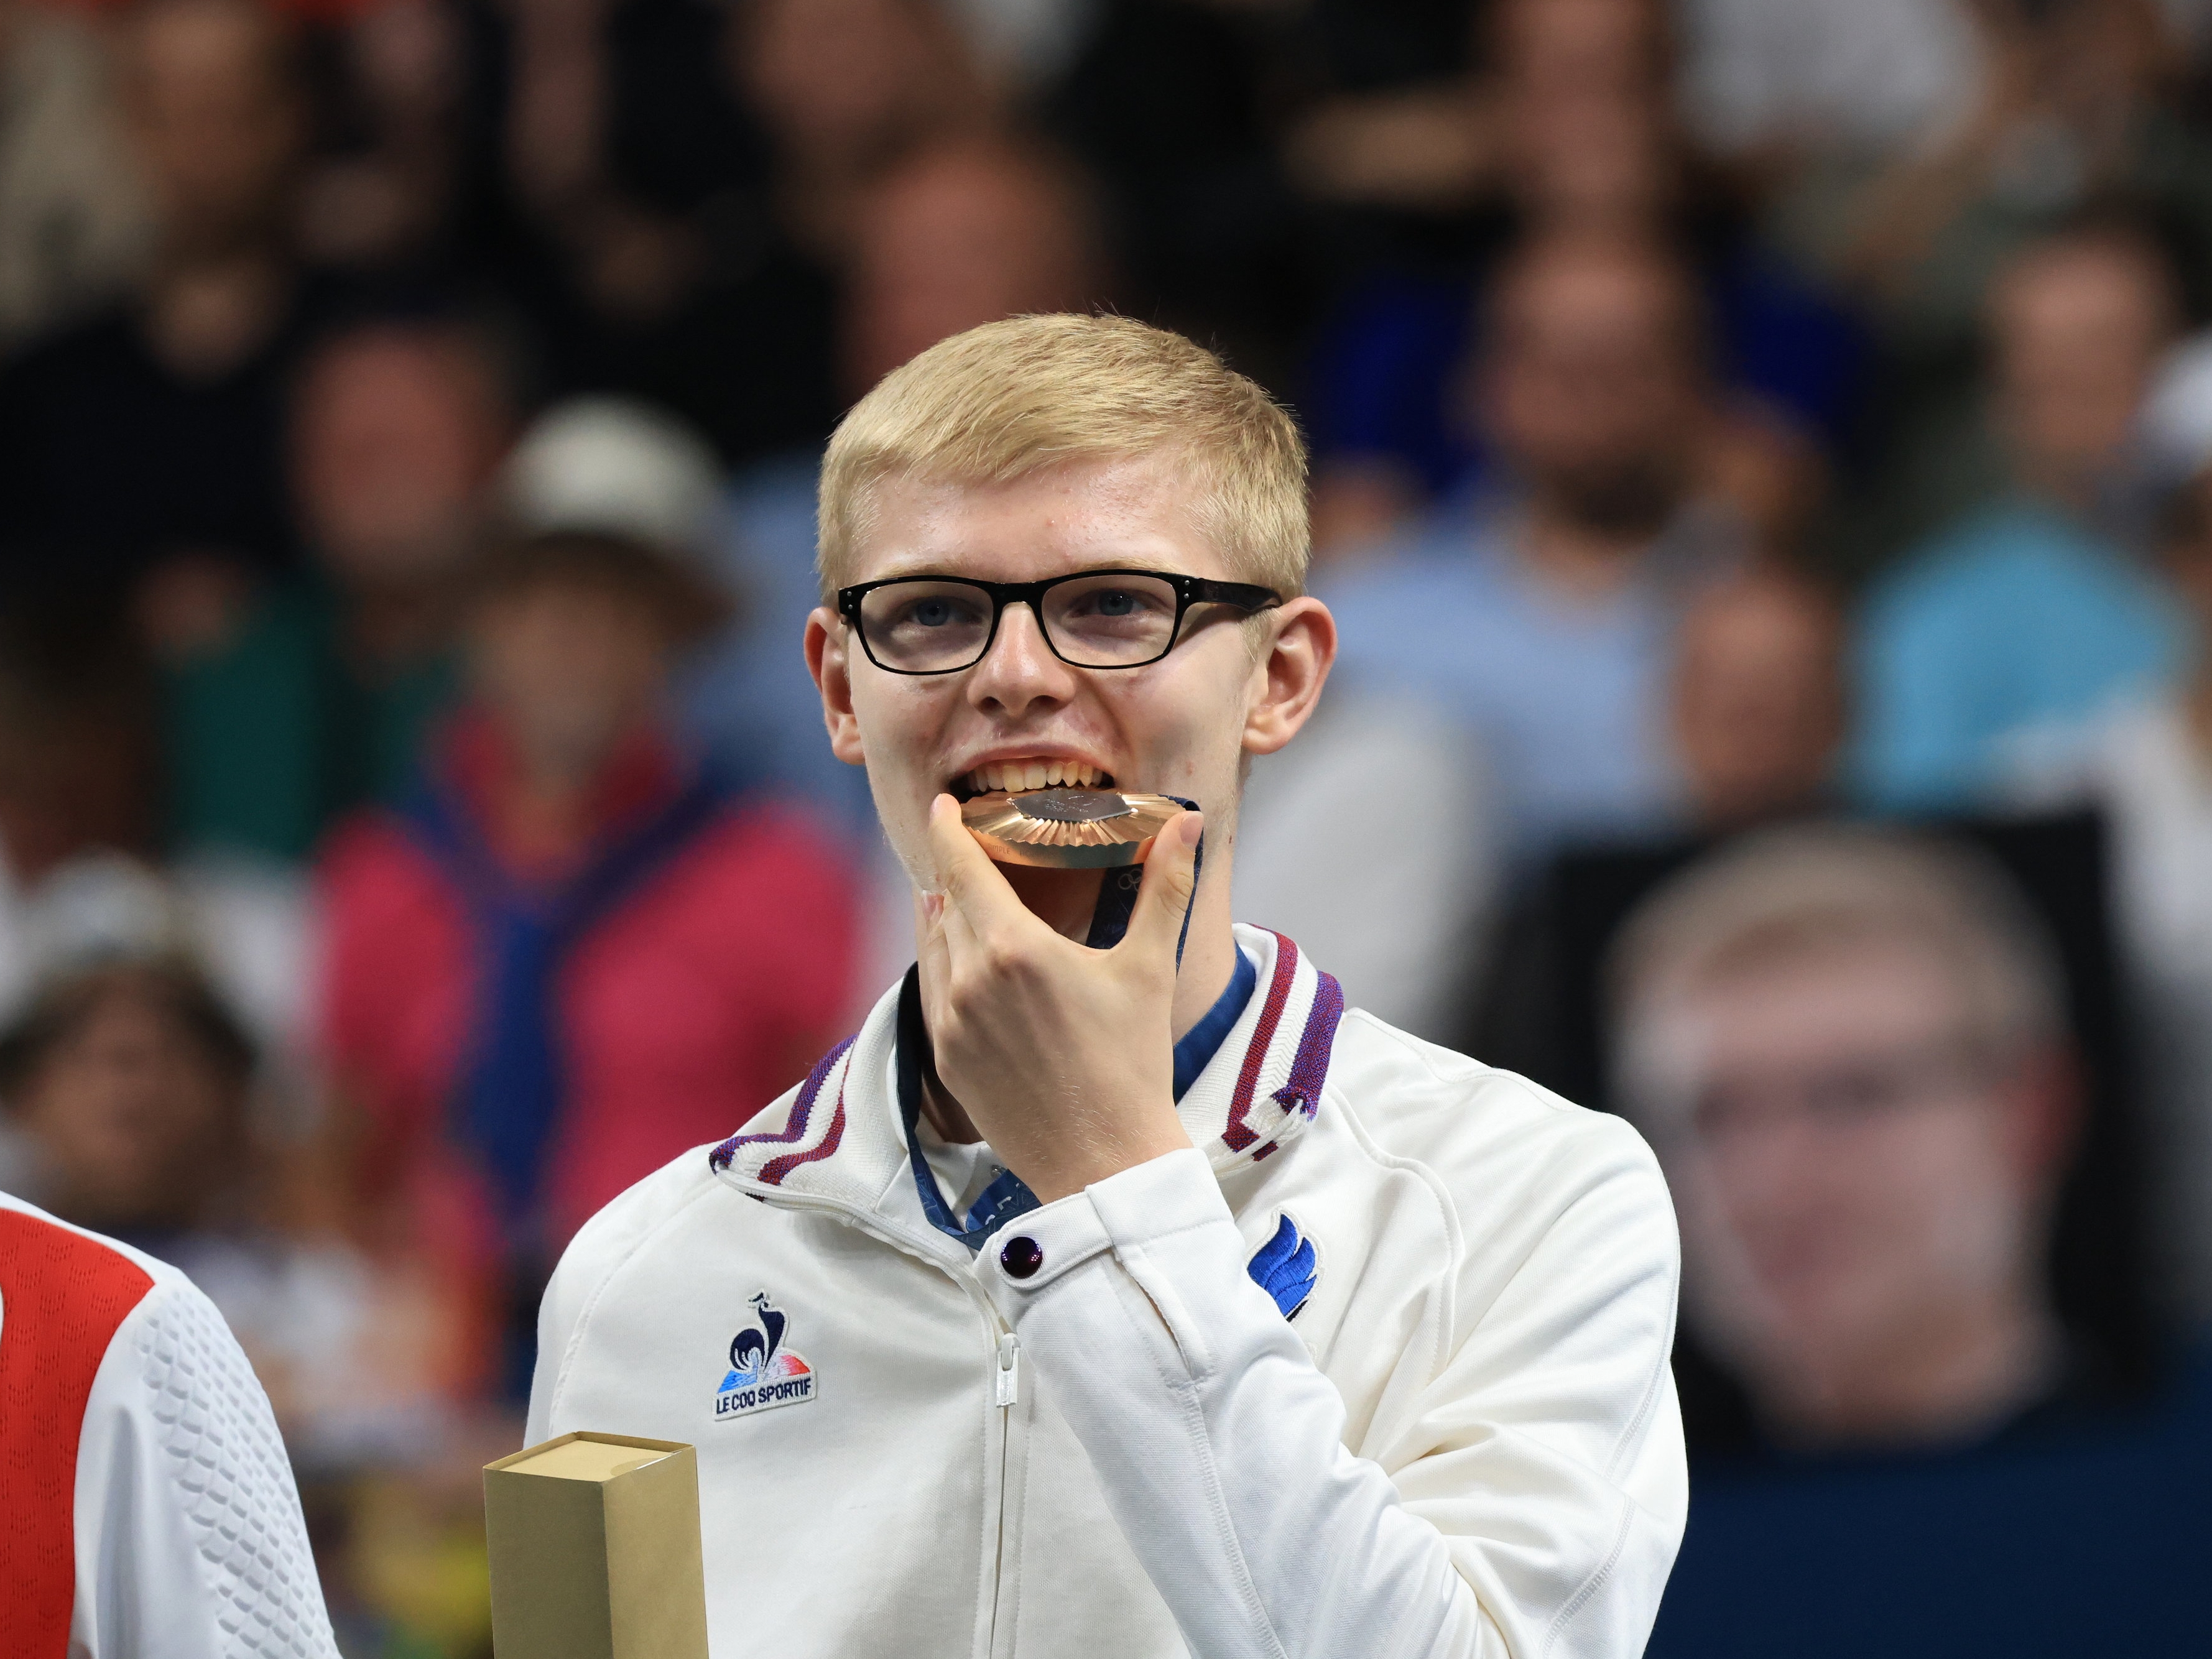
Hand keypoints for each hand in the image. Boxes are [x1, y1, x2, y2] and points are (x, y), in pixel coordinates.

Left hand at [916, 794, 1200, 1203]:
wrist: (1104, 1161)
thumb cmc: (1133, 1062)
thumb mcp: (1150, 967)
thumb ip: (1165, 886)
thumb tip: (1186, 821)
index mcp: (1014, 948)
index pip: (961, 867)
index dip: (948, 830)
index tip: (942, 807)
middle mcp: (969, 980)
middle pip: (947, 905)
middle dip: (957, 875)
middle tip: (972, 854)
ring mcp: (950, 1023)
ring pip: (932, 947)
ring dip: (944, 919)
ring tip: (960, 900)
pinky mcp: (945, 1059)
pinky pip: (932, 992)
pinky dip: (943, 966)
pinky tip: (964, 964)